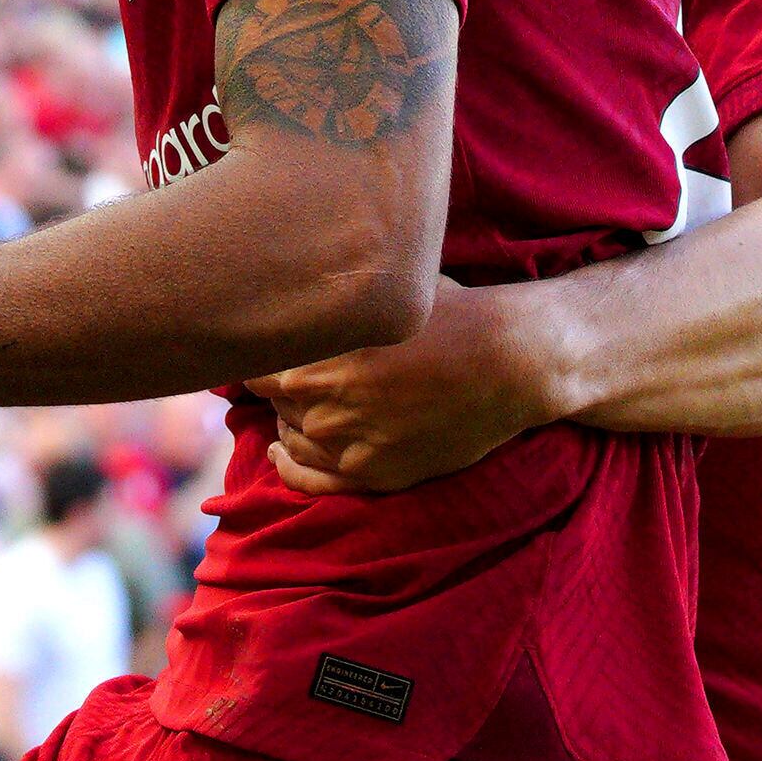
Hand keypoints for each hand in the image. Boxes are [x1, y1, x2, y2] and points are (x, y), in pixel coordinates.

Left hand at [254, 281, 556, 494]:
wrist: (509, 363)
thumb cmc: (448, 314)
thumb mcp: (380, 293)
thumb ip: (329, 300)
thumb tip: (286, 279)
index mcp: (316, 360)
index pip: (253, 367)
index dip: (252, 354)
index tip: (254, 343)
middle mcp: (323, 408)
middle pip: (271, 402)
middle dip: (273, 385)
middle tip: (285, 367)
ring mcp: (350, 447)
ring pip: (290, 438)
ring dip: (286, 420)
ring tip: (290, 403)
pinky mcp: (376, 475)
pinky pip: (312, 481)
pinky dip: (290, 467)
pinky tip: (280, 451)